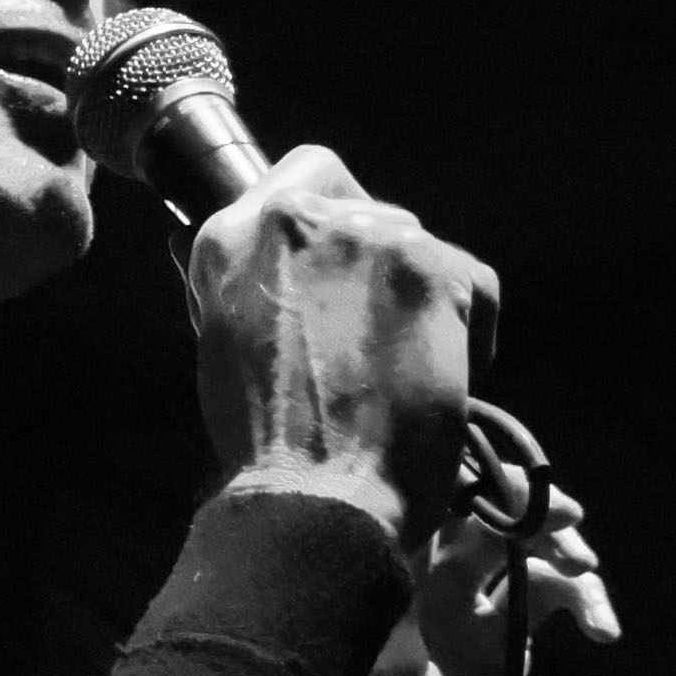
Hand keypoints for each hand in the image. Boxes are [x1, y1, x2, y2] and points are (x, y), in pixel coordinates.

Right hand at [186, 144, 494, 552]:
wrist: (316, 499)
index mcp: (234, 235)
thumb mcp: (221, 346)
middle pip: (368, 209)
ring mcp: (375, 238)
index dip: (327, 217)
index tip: (333, 264)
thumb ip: (235, 282)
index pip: (302, 176)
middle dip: (374, 267)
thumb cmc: (264, 444)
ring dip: (415, 298)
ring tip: (397, 370)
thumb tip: (204, 237)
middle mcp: (304, 217)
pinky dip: (468, 328)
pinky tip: (439, 378)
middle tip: (365, 338)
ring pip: (419, 246)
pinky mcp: (437, 271)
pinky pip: (471, 281)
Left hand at [339, 419, 619, 675]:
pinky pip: (546, 601)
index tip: (518, 490)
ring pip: (518, 556)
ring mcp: (462, 635)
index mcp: (384, 612)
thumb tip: (407, 552)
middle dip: (524, 510)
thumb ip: (403, 632)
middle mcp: (417, 614)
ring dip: (561, 554)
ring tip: (591, 576)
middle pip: (473, 521)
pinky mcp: (503, 663)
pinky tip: (604, 633)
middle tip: (572, 520)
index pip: (415, 514)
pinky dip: (582, 601)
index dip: (465, 486)